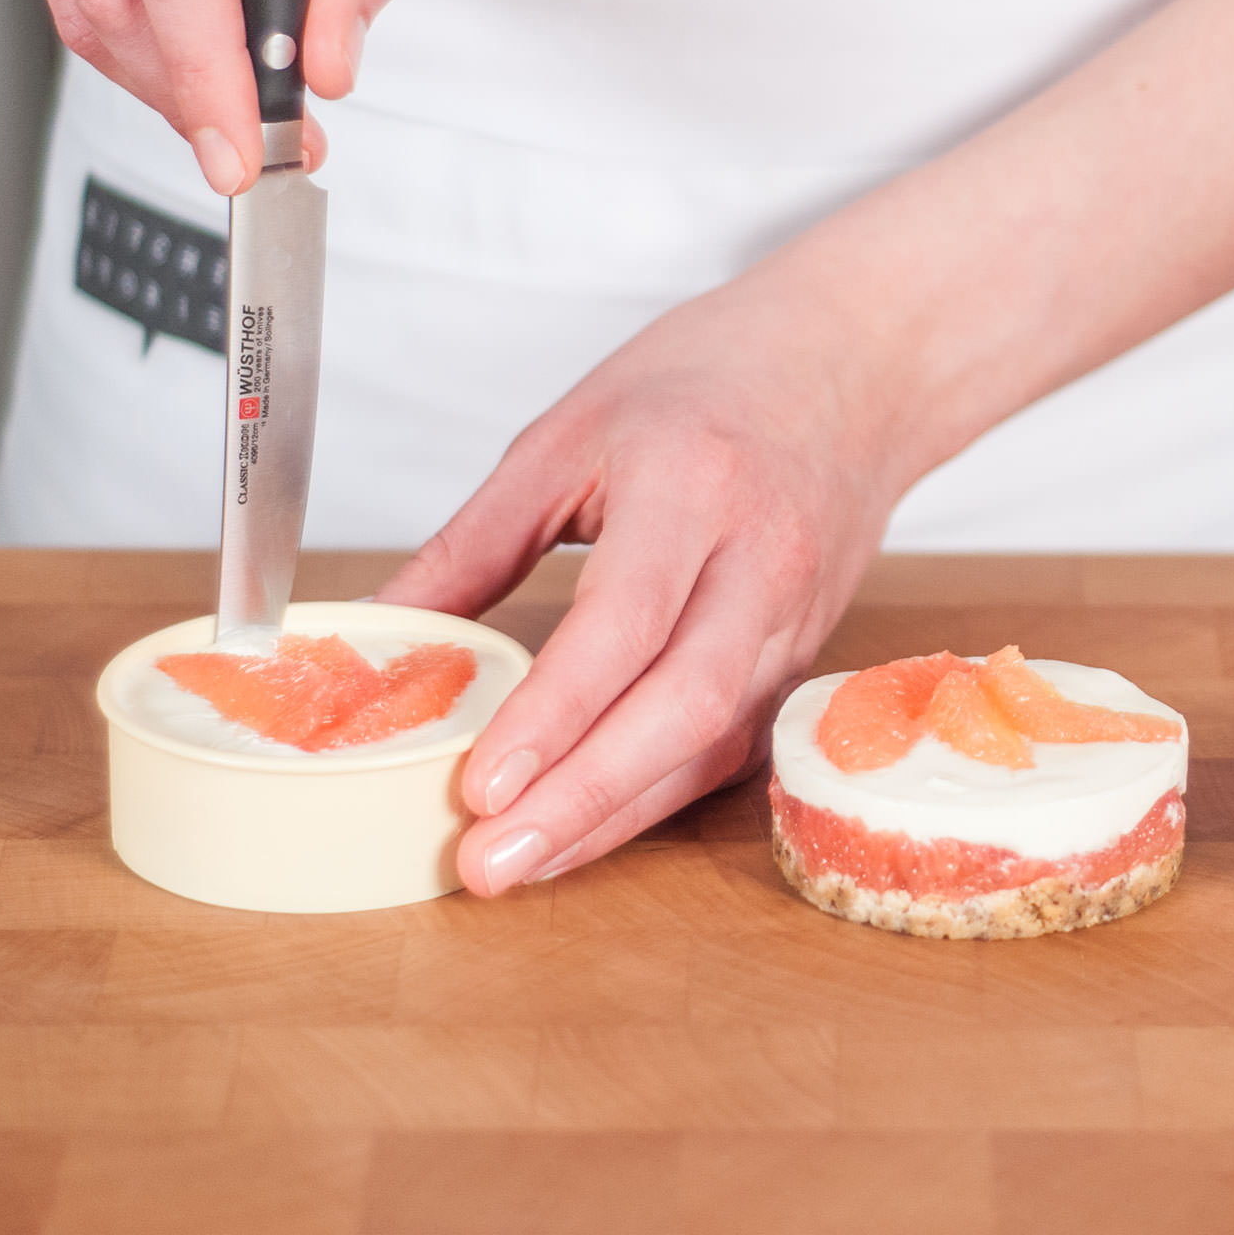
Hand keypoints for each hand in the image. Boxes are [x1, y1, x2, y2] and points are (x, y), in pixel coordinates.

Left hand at [377, 275, 910, 892]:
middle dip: (584, 798)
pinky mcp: (801, 657)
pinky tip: (586, 830)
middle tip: (489, 863)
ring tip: (521, 866)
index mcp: (693, 484)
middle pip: (684, 704)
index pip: (625, 622)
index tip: (479, 785)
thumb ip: (474, 541)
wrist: (852, 368)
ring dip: (615, 817)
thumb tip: (381, 629)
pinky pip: (732, 744)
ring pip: (712, 742)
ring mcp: (795, 618)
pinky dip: (656, 797)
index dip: (553, 714)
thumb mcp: (571, 435)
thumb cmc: (708, 382)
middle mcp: (760, 560)